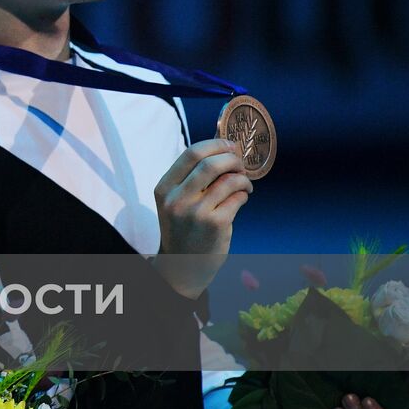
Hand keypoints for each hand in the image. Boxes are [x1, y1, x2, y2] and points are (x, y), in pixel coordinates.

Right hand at [153, 138, 252, 297]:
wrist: (182, 265)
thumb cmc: (184, 227)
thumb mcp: (176, 200)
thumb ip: (193, 175)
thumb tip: (222, 143)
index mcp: (164, 188)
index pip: (191, 153)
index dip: (216, 144)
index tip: (230, 146)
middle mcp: (177, 198)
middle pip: (211, 163)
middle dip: (233, 158)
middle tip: (240, 164)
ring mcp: (195, 212)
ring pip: (229, 180)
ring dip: (243, 178)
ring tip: (244, 185)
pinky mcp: (215, 224)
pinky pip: (238, 198)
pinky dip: (244, 195)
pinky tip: (241, 199)